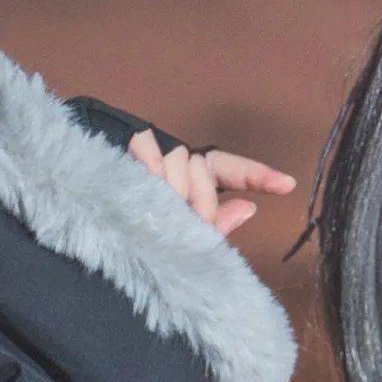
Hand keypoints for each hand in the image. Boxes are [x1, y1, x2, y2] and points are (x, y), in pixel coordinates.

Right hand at [126, 128, 295, 240]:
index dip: (259, 176)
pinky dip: (148, 163)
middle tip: (185, 223)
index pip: (233, 171)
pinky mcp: (136, 149)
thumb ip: (213, 226)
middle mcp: (183, 163)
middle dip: (199, 200)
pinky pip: (148, 145)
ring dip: (172, 188)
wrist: (94, 211)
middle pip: (204, 171)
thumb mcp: (182, 237)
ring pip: (181, 160)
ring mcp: (161, 154)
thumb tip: (248, 209)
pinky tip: (142, 177)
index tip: (288, 185)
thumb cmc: (143, 230)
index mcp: (199, 180)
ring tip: (154, 208)